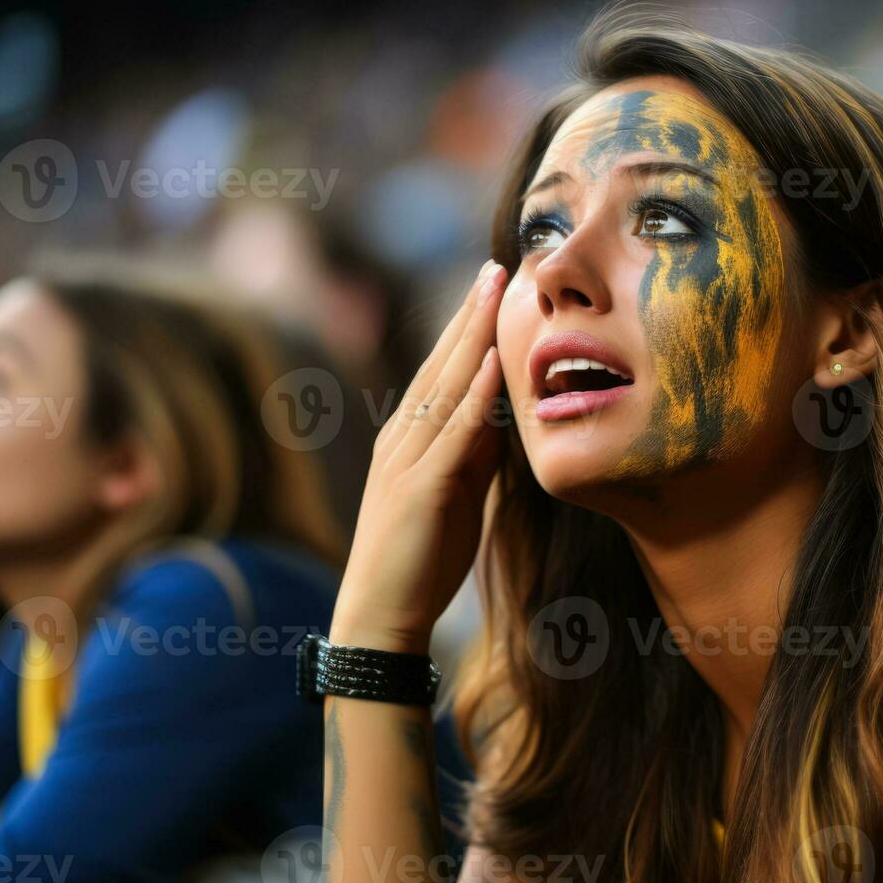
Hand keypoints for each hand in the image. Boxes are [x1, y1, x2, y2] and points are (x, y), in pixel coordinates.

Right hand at [330, 259, 508, 653]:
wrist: (381, 616)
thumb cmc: (420, 560)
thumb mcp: (457, 495)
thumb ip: (475, 455)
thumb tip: (502, 419)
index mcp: (408, 440)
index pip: (441, 373)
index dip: (466, 329)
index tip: (490, 288)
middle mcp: (401, 439)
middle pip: (440, 366)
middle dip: (468, 314)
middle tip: (494, 266)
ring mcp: (407, 460)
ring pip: (444, 387)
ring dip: (471, 337)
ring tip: (493, 291)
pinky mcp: (420, 489)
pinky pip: (451, 433)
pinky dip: (473, 395)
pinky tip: (491, 362)